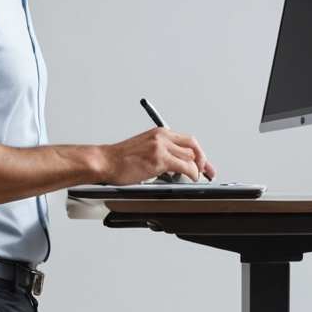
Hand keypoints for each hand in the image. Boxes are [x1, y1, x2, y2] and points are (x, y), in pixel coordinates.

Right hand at [96, 127, 214, 184]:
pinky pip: (184, 166)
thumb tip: (174, 167)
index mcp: (158, 133)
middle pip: (193, 145)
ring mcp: (160, 147)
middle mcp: (161, 136)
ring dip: (196, 169)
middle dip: (203, 160)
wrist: (105, 161)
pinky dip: (192, 173)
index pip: (186, 140)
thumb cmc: (119, 159)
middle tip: (207, 171)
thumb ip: (160, 153)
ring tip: (195, 177)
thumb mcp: (143, 149)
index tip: (204, 163)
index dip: (198, 152)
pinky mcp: (159, 159)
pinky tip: (191, 178)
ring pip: (190, 156)